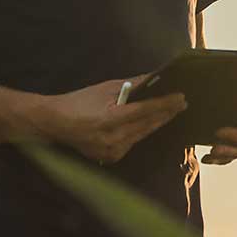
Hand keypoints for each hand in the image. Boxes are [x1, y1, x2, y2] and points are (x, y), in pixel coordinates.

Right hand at [40, 75, 185, 164]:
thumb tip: (154, 78)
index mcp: (109, 120)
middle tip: (182, 103)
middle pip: (147, 125)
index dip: (165, 104)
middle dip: (166, 113)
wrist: (54, 123)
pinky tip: (152, 123)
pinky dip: (141, 132)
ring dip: (157, 123)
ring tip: (172, 111)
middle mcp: (112, 139)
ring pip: (142, 135)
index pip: (145, 111)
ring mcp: (111, 152)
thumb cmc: (79, 102)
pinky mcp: (110, 158)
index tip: (181, 98)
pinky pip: (132, 142)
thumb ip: (131, 85)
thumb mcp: (105, 89)